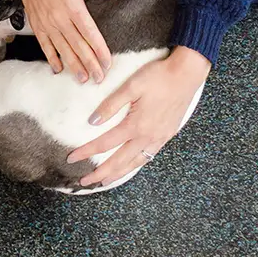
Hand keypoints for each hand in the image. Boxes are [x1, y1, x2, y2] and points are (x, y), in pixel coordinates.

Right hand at [10, 0, 117, 82]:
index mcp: (72, 5)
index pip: (89, 32)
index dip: (99, 49)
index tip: (107, 63)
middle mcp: (59, 17)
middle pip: (77, 45)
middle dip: (89, 63)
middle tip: (99, 79)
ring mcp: (46, 21)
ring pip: (62, 48)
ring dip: (73, 65)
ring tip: (83, 79)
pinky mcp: (36, 22)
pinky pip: (44, 44)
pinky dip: (51, 57)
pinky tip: (58, 68)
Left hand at [66, 46, 210, 186]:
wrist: (186, 75)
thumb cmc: (158, 77)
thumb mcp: (131, 86)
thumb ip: (111, 105)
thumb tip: (93, 121)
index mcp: (136, 125)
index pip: (104, 144)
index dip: (86, 152)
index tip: (71, 158)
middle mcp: (147, 137)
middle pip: (119, 161)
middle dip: (100, 173)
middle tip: (84, 181)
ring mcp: (159, 138)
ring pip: (135, 163)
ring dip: (118, 173)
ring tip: (104, 181)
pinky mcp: (167, 135)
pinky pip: (148, 157)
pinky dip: (135, 165)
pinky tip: (129, 165)